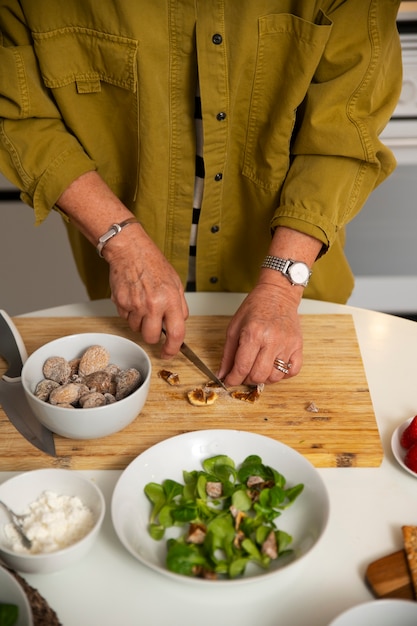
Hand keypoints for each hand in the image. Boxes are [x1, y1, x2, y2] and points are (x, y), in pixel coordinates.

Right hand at [105, 225, 188, 357]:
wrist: (130, 251)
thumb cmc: (153, 264)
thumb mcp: (176, 283)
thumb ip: (179, 307)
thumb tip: (179, 324)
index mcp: (170, 299)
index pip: (176, 333)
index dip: (173, 348)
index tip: (169, 353)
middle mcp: (153, 304)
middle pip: (151, 337)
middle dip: (152, 336)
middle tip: (153, 324)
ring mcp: (134, 304)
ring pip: (136, 328)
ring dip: (139, 322)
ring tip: (142, 303)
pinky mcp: (120, 302)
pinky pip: (125, 317)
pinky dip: (128, 312)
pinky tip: (132, 297)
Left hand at [217, 283, 302, 385]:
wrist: (278, 294)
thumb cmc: (255, 307)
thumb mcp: (234, 327)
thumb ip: (228, 353)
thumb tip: (223, 374)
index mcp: (253, 334)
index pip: (242, 367)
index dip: (233, 379)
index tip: (230, 381)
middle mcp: (272, 340)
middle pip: (259, 375)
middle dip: (247, 380)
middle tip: (243, 374)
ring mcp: (287, 344)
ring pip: (275, 376)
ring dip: (264, 378)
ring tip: (258, 368)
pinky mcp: (298, 346)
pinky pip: (292, 371)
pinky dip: (282, 374)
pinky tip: (273, 367)